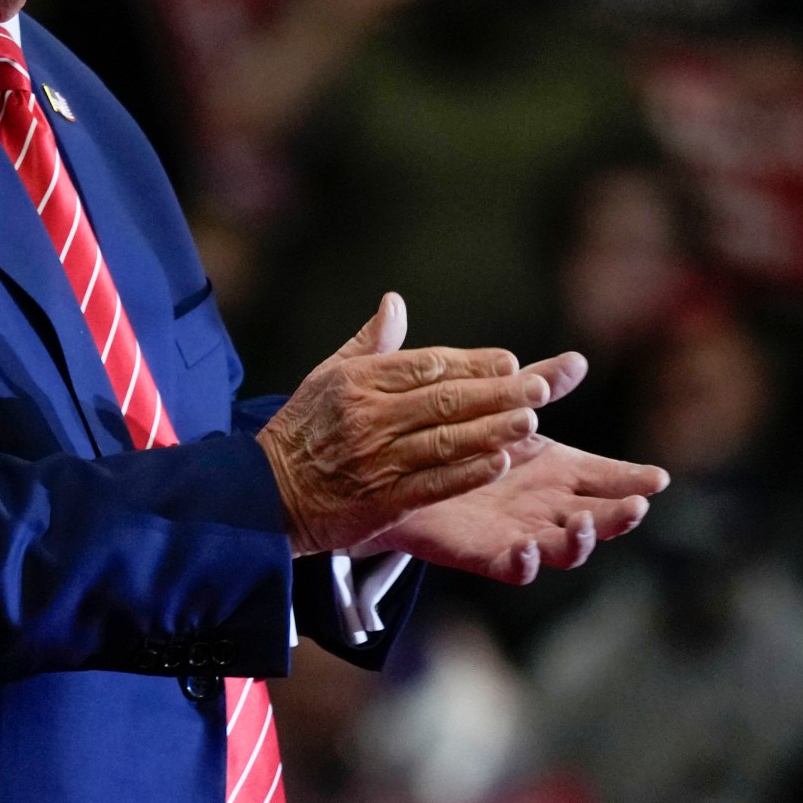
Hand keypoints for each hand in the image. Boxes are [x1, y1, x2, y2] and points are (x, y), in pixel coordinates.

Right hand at [257, 294, 554, 556]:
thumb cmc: (301, 429)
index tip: (510, 363)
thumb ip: (369, 342)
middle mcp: (369, 417)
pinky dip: (468, 473)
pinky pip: (433, 484)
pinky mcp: (382, 501)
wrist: (262, 493)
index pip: (427, 366)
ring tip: (529, 421)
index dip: (472, 364)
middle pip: (444, 400)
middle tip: (540, 388)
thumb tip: (395, 301)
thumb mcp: (326, 376)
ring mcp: (376, 459)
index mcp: (358, 381)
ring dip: (490, 431)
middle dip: (496, 394)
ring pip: (444, 442)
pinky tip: (499, 462)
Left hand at [350, 351, 668, 583]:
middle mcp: (547, 506)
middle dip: (620, 516)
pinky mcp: (486, 554)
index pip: (607, 477)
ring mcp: (522, 533)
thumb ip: (538, 384)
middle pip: (599, 518)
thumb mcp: (502, 405)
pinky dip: (525, 562)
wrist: (401, 469)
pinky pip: (513, 568)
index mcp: (557, 470)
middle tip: (636, 506)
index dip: (633, 479)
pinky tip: (524, 547)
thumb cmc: (458, 435)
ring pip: (565, 548)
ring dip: (581, 541)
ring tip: (582, 524)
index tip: (658, 478)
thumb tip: (578, 360)